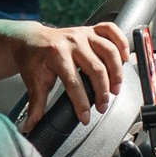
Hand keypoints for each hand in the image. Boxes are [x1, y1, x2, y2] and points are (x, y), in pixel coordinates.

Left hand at [13, 22, 128, 133]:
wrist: (30, 39)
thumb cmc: (32, 59)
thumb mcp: (33, 82)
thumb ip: (36, 105)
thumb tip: (32, 126)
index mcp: (56, 54)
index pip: (73, 82)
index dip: (81, 103)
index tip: (85, 117)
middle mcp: (72, 42)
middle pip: (96, 68)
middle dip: (102, 92)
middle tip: (102, 107)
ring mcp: (83, 34)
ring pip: (109, 51)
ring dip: (117, 72)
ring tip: (116, 89)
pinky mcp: (90, 30)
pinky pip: (111, 30)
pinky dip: (121, 42)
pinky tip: (125, 58)